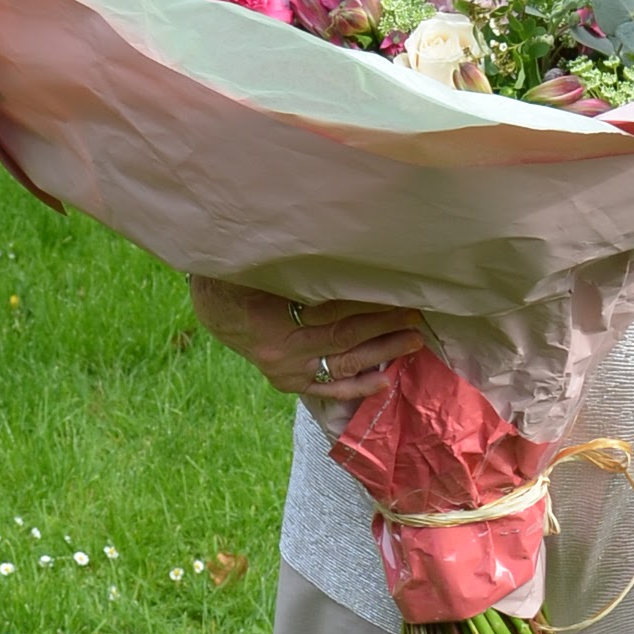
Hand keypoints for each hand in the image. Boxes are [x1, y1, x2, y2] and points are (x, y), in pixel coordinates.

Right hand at [187, 280, 422, 408]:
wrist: (217, 310)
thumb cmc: (244, 279)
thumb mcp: (263, 266)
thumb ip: (294, 265)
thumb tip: (335, 245)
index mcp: (271, 318)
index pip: (331, 313)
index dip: (367, 304)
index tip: (397, 293)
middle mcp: (281, 350)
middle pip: (343, 338)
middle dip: (383, 326)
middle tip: (416, 315)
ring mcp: (287, 371)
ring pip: (342, 363)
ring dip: (381, 352)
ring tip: (413, 341)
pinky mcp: (289, 382)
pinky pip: (328, 388)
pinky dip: (356, 386)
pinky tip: (384, 380)